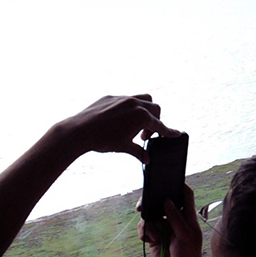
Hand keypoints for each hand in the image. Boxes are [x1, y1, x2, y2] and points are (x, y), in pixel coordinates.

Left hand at [60, 94, 179, 162]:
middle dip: (154, 121)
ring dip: (145, 109)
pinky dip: (129, 108)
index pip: (160, 125)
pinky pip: (126, 99)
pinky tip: (120, 120)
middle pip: (155, 109)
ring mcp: (123, 98)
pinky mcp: (111, 97)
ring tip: (136, 123)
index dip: (169, 131)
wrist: (79, 131)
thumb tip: (147, 159)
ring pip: (143, 98)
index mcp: (142, 116)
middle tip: (145, 135)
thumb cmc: (102, 140)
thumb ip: (138, 152)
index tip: (177, 134)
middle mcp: (135, 103)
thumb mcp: (124, 147)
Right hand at [137, 185, 206, 256]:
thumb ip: (176, 218)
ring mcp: (164, 226)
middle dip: (151, 203)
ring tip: (155, 237)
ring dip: (149, 225)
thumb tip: (166, 201)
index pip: (185, 194)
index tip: (168, 179)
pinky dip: (145, 233)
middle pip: (162, 202)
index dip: (179, 185)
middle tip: (141, 206)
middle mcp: (175, 218)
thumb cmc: (189, 255)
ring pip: (150, 215)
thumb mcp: (185, 236)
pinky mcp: (154, 236)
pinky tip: (151, 241)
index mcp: (187, 215)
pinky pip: (144, 228)